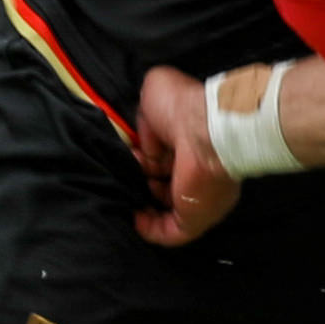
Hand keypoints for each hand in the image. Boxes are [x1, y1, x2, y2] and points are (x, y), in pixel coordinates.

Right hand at [127, 65, 245, 244]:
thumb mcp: (155, 90)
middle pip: (162, 185)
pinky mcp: (193, 217)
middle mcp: (193, 171)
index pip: (160, 159)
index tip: (123, 158)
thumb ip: (145, 108)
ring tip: (120, 197)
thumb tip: (139, 131)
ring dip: (142, 205)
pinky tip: (134, 218)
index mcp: (186, 142)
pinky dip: (149, 230)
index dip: (139, 160)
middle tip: (119, 178)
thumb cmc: (182, 107)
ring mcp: (196, 196)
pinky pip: (169, 233)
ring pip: (165, 210)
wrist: (206, 130)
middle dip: (138, 183)